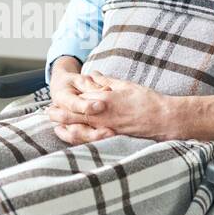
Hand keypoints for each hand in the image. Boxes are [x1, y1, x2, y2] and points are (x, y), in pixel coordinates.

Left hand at [48, 69, 176, 141]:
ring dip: (67, 128)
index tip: (58, 97)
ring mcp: (107, 129)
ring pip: (81, 129)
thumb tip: (94, 75)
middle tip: (49, 112)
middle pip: (76, 114)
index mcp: (106, 99)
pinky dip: (81, 138)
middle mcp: (104, 115)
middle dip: (61, 113)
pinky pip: (92, 139)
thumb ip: (107, 81)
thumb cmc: (147, 101)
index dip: (69, 98)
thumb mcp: (125, 85)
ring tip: (57, 127)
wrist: (164, 119)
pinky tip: (76, 139)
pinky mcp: (113, 138)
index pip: (81, 97)